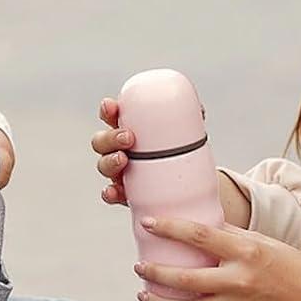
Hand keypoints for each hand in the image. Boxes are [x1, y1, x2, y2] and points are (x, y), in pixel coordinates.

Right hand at [91, 97, 251, 226]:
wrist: (184, 183)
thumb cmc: (175, 151)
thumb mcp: (181, 133)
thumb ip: (187, 120)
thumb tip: (199, 111)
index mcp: (129, 129)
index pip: (111, 116)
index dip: (107, 110)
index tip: (112, 106)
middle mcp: (118, 149)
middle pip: (101, 141)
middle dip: (110, 138)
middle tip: (128, 137)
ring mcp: (119, 172)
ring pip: (104, 165)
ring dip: (109, 161)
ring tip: (123, 159)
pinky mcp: (124, 193)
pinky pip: (111, 194)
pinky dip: (110, 193)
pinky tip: (114, 192)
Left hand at [134, 215, 300, 300]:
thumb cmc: (288, 267)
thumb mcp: (262, 241)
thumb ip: (229, 234)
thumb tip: (196, 224)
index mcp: (245, 252)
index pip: (200, 236)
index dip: (170, 229)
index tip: (148, 225)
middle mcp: (240, 281)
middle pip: (186, 278)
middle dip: (155, 273)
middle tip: (140, 267)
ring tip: (144, 295)